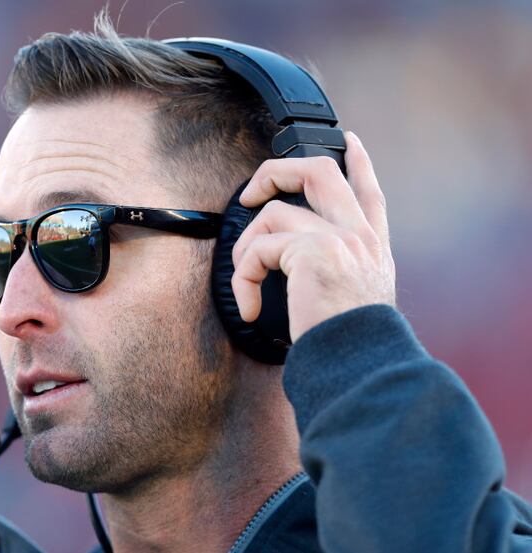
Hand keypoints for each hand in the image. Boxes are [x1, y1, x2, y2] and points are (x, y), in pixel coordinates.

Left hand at [232, 131, 396, 342]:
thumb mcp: (361, 299)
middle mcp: (360, 235)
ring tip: (246, 282)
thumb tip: (299, 260)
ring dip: (246, 247)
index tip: (350, 141)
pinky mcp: (312, 251)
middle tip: (251, 193)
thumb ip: (343, 269)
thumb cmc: (351, 344)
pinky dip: (243, 278)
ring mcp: (339, 238)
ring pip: (274, 211)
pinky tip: (250, 307)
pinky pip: (257, 250)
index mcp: (373, 246)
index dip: (359, 162)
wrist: (362, 367)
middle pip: (320, 171)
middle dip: (276, 170)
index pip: (369, 191)